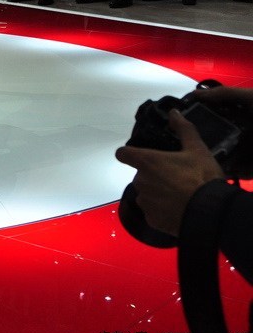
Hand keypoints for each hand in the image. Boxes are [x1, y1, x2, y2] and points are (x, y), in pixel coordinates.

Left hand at [115, 110, 225, 236]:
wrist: (210, 213)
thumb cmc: (201, 178)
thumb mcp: (197, 149)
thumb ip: (183, 129)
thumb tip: (174, 113)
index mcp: (146, 162)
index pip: (122, 154)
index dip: (128, 154)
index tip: (138, 155)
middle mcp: (140, 181)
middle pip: (140, 175)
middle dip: (154, 176)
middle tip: (175, 178)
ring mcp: (144, 201)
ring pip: (146, 194)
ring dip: (157, 193)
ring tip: (179, 195)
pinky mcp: (151, 219)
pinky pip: (152, 211)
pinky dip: (161, 210)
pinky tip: (178, 209)